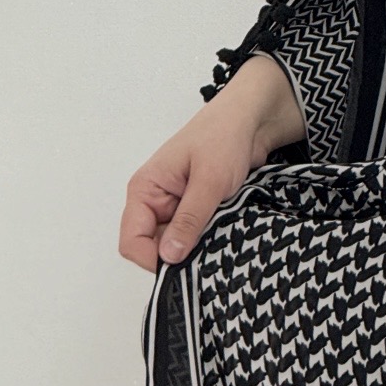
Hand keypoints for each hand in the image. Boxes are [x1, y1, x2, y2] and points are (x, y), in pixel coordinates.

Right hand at [118, 54, 303, 272]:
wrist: (253, 119)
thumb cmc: (225, 135)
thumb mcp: (209, 180)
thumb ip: (189, 219)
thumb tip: (168, 257)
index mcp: (145, 189)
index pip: (132, 241)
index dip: (153, 259)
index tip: (182, 265)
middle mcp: (155, 201)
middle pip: (154, 248)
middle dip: (180, 254)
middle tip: (208, 250)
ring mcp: (177, 206)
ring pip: (178, 245)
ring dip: (198, 245)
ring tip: (220, 234)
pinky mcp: (197, 210)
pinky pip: (196, 236)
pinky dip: (209, 238)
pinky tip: (225, 231)